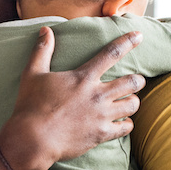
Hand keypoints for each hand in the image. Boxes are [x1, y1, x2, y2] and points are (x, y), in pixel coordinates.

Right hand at [0, 27, 144, 169]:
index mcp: (84, 77)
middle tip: (137, 81)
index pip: (111, 53)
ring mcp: (101, 116)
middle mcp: (97, 95)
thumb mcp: (32, 74)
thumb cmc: (31, 106)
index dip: (127, 42)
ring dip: (133, 101)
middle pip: (132, 82)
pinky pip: (126, 128)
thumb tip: (45, 30)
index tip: (139, 35)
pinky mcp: (101, 134)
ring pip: (132, 105)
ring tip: (129, 101)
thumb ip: (42, 50)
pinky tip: (122, 123)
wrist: (33, 139)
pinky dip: (126, 124)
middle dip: (138, 80)